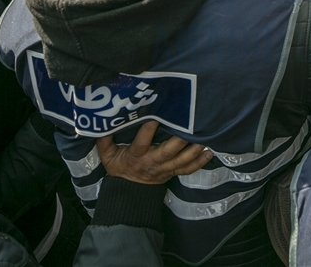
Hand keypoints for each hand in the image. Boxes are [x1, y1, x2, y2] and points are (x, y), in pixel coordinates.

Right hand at [97, 120, 211, 184]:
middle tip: (190, 125)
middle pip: (167, 151)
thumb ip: (104, 140)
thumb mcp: (106, 156)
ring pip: (181, 160)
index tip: (155, 118)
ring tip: (204, 137)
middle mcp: (152, 162)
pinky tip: (209, 153)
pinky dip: (199, 162)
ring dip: (194, 150)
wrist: (129, 192)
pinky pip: (188, 170)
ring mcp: (164, 169)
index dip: (148, 131)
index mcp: (135, 156)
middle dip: (179, 140)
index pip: (141, 143)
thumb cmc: (119, 168)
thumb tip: (101, 124)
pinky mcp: (173, 173)